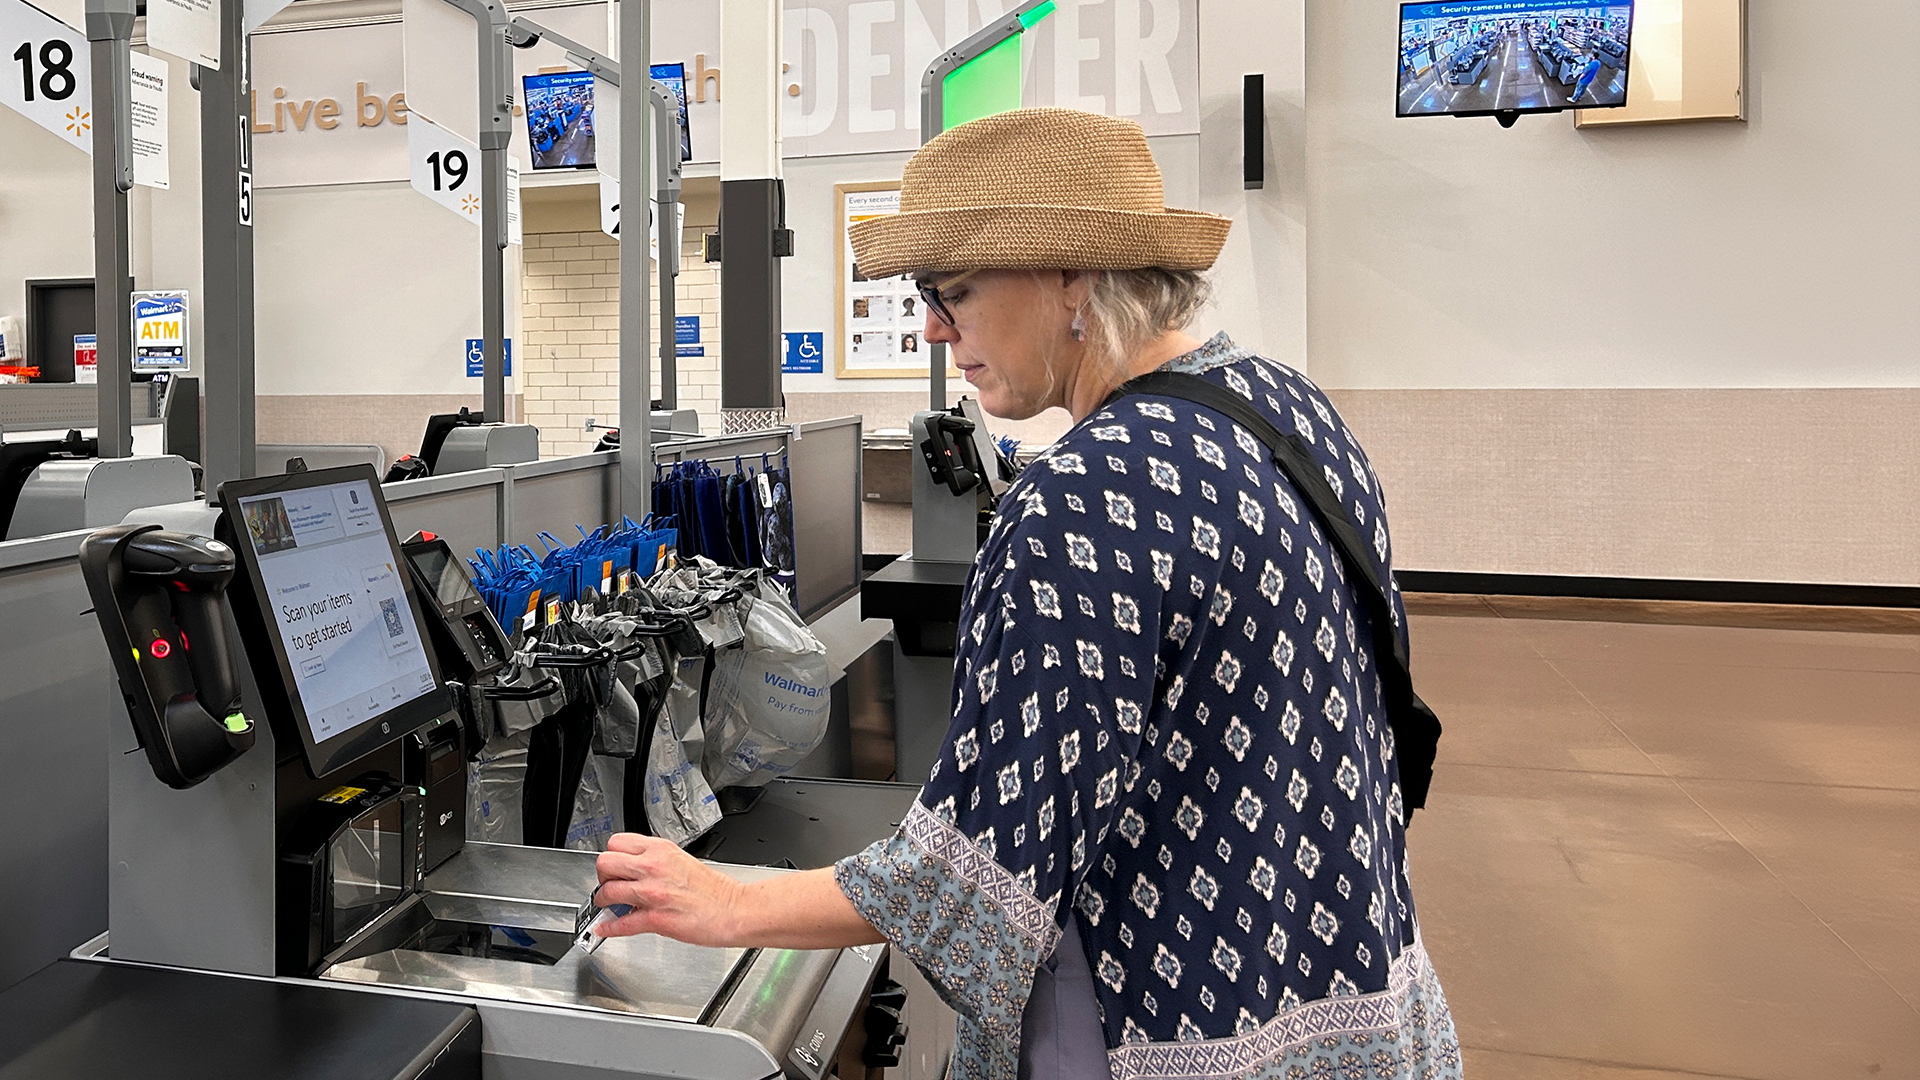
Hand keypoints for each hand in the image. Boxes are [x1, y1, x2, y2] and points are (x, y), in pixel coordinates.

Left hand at [593, 833, 746, 947]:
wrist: (734, 910)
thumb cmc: (715, 890)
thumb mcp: (682, 861)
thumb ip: (656, 862)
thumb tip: (635, 872)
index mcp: (661, 850)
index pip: (617, 843)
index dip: (612, 856)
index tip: (613, 867)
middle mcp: (654, 867)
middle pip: (605, 863)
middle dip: (603, 876)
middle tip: (609, 885)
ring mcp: (653, 893)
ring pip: (608, 891)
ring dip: (603, 902)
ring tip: (607, 906)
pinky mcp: (655, 918)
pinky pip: (621, 923)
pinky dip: (609, 928)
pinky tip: (605, 928)